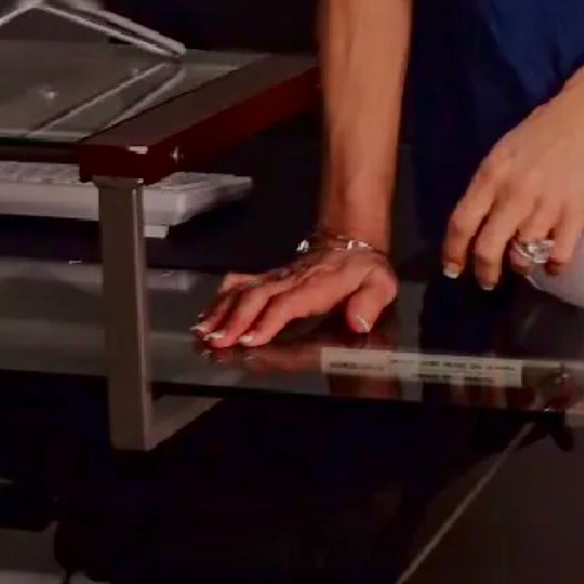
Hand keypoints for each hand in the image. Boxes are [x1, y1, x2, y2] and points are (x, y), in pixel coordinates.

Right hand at [194, 241, 397, 351]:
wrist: (350, 242)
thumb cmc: (364, 271)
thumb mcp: (380, 284)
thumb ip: (370, 302)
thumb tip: (358, 320)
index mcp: (317, 286)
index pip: (287, 303)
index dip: (267, 319)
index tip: (249, 338)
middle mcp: (290, 280)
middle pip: (257, 297)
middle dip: (234, 320)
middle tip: (216, 342)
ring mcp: (276, 277)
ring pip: (243, 290)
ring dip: (221, 311)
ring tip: (203, 332)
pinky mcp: (267, 278)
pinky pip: (239, 285)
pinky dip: (220, 300)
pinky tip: (206, 317)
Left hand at [442, 68, 583, 288]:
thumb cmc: (541, 131)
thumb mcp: (502, 152)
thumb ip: (488, 186)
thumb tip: (476, 223)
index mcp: (491, 175)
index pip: (462, 222)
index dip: (453, 252)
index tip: (453, 270)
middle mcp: (514, 194)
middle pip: (488, 248)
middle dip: (485, 272)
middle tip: (487, 282)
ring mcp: (546, 206)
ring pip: (524, 257)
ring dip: (521, 268)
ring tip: (524, 267)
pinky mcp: (577, 213)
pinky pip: (560, 256)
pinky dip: (555, 267)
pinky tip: (553, 265)